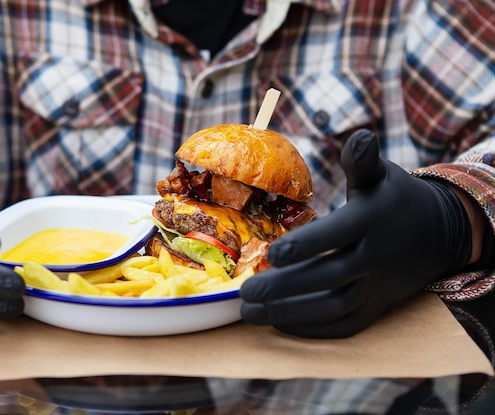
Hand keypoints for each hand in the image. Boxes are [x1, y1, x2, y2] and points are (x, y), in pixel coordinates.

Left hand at [240, 129, 472, 337]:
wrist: (437, 233)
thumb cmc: (395, 198)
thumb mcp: (381, 175)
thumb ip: (362, 161)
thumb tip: (358, 134)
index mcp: (371, 220)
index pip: (337, 235)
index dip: (306, 245)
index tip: (273, 253)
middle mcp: (375, 256)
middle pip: (328, 277)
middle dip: (285, 287)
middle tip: (246, 294)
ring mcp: (377, 286)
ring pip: (334, 306)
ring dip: (291, 312)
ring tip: (251, 313)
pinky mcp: (376, 306)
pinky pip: (345, 324)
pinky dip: (312, 328)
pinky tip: (279, 322)